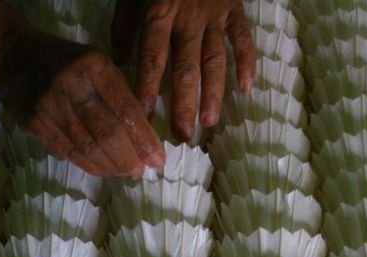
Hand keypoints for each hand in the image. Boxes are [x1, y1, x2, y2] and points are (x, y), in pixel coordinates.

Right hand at [0, 25, 164, 176]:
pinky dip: (90, 165)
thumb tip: (145, 135)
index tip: (158, 158)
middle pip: (108, 134)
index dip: (144, 139)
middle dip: (129, 158)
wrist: (10, 55)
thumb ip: (119, 94)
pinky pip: (68, 152)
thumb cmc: (65, 60)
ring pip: (88, 148)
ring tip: (126, 172)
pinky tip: (104, 170)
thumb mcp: (97, 64)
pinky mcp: (35, 124)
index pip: (126, 110)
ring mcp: (50, 106)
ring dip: (112, 166)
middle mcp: (71, 85)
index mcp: (94, 66)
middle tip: (141, 169)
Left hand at [118, 0, 255, 141]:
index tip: (145, 116)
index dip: (149, 86)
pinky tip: (247, 89)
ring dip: (213, 92)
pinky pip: (243, 38)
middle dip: (184, 102)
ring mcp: (213, 14)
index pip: (152, 56)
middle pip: (185, 66)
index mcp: (159, 11)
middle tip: (182, 133)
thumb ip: (125, 24)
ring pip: (215, 59)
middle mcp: (187, 18)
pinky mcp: (234, 9)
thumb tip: (119, 61)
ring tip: (210, 122)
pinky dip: (247, 63)